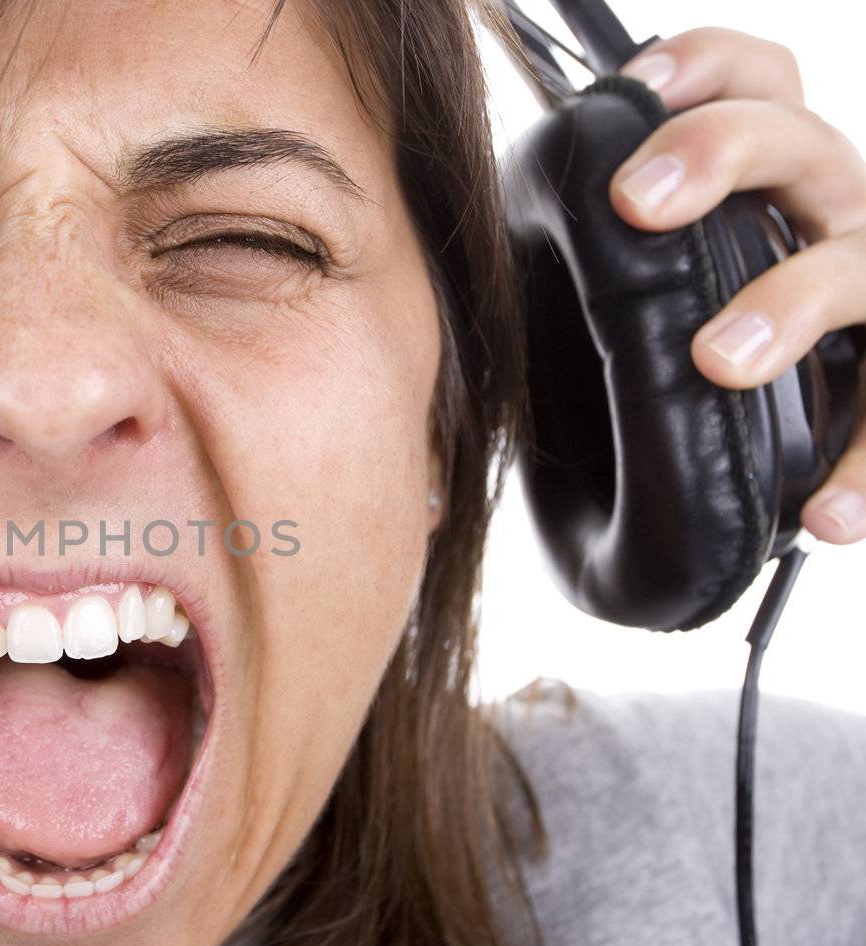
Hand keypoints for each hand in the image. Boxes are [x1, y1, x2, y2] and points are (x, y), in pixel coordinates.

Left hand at [607, 27, 865, 545]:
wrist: (683, 510)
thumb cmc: (634, 382)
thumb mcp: (585, 314)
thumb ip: (560, 270)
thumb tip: (482, 256)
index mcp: (755, 188)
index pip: (755, 84)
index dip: (706, 67)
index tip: (638, 87)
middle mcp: (826, 225)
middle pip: (806, 145)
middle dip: (720, 154)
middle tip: (634, 207)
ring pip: (865, 266)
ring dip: (794, 302)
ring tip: (719, 360)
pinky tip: (822, 515)